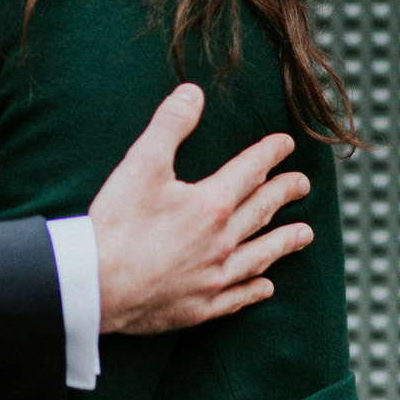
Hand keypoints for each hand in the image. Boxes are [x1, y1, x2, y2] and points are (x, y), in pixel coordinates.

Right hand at [89, 84, 312, 332]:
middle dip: (283, 194)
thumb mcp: (141, 164)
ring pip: (259, 256)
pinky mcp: (199, 307)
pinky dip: (255, 289)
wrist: (95, 286)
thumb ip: (170, 125)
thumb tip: (192, 92)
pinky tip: (266, 286)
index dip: (269, 154)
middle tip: (302, 185)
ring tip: (304, 234)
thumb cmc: (116, 224)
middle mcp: (222, 242)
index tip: (286, 145)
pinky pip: (238, 296)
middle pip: (261, 212)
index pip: (250, 171)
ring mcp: (213, 277)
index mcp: (211, 205)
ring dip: (283, 242)